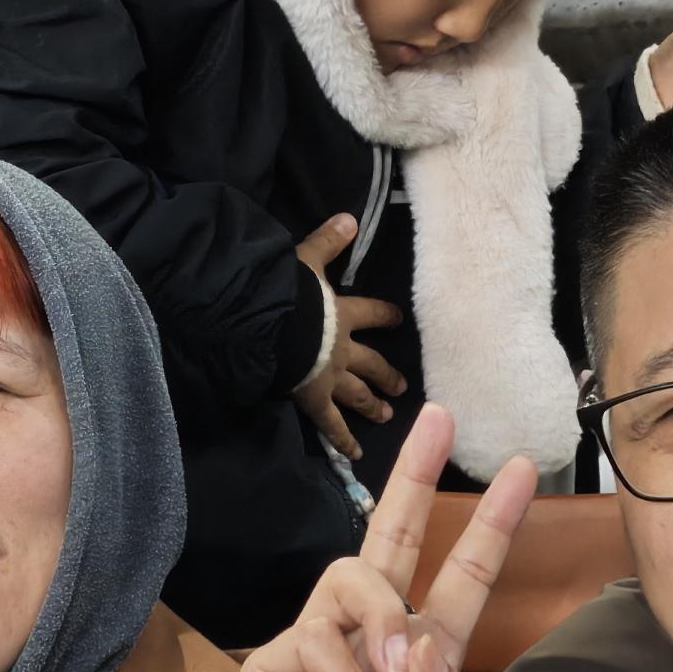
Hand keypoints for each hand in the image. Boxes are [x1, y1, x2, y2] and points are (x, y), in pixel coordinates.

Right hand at [236, 406, 532, 671]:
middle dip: (415, 476)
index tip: (524, 470)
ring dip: (380, 615)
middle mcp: (377, 634)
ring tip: (393, 671)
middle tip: (437, 419)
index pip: (465, 575)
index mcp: (428, 652)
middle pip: (394, 536)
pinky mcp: (279, 665)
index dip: (494, 524)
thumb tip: (425, 648)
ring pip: (351, 577)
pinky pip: (311, 640)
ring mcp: (326, 643)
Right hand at [288, 212, 401, 453]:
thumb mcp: (307, 259)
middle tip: (402, 386)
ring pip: (358, 394)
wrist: (270, 326)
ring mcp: (330, 377)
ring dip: (373, 404)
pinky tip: (357, 454)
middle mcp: (344, 349)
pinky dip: (344, 440)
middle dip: (387, 374)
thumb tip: (349, 217)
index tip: (398, 320)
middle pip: (373, 363)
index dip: (386, 316)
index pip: (373, 313)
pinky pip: (331, 424)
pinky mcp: (314, 399)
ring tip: (386, 414)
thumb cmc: (287, 293)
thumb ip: (327, 241)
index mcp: (343, 315)